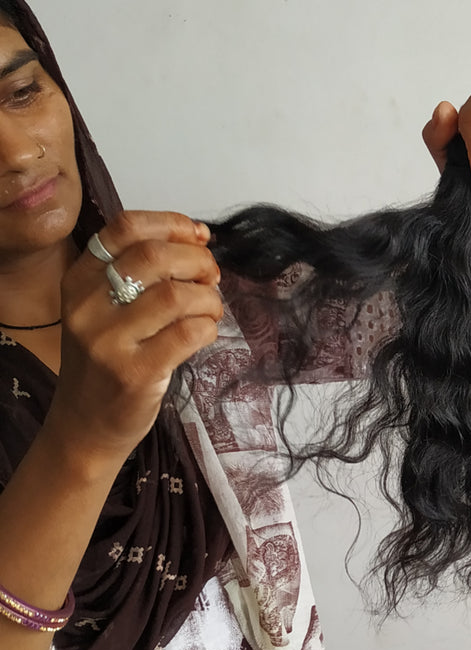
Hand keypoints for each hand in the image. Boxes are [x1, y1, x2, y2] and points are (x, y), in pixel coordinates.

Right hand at [48, 211, 222, 462]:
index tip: (198, 237)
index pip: (126, 228)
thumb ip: (143, 273)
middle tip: (212, 278)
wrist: (85, 425)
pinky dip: (209, 328)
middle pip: (155, 256)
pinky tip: (204, 334)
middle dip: (199, 261)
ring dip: (209, 299)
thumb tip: (199, 236)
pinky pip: (189, 333)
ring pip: (177, 295)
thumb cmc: (107, 361)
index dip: (172, 224)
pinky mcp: (136, 372)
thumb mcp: (106, 308)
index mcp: (79, 279)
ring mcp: (108, 340)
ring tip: (209, 311)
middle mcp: (87, 305)